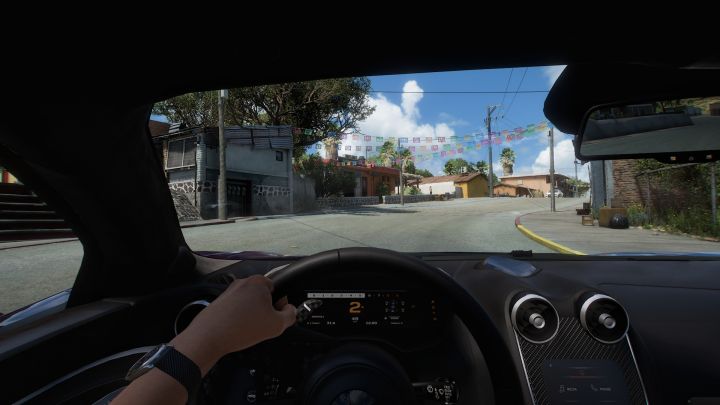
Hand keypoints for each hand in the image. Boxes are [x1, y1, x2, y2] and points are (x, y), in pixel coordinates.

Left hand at [170, 275, 295, 374]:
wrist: (209, 336)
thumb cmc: (243, 328)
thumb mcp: (277, 325)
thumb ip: (291, 315)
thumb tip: (290, 310)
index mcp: (259, 282)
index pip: (278, 290)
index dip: (280, 305)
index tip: (275, 317)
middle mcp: (243, 282)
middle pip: (263, 297)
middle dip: (265, 311)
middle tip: (262, 325)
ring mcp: (229, 292)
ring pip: (249, 305)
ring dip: (251, 316)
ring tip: (247, 330)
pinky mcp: (219, 302)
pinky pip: (236, 310)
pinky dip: (238, 319)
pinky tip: (237, 330)